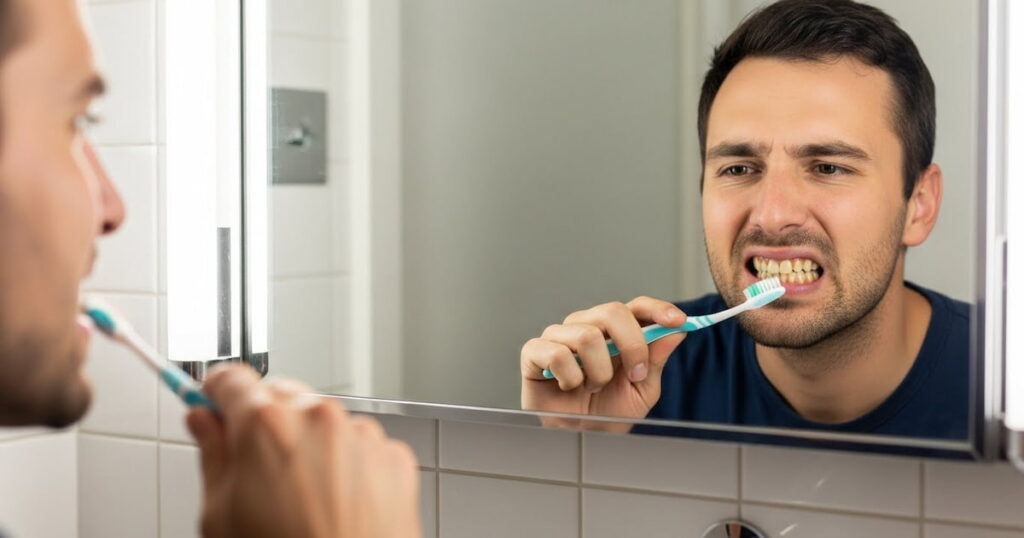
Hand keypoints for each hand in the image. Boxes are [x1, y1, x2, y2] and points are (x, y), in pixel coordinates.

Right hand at [187, 365, 421, 537]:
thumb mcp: (222, 515)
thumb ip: (213, 455)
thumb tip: (203, 423)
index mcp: (266, 426)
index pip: (231, 379)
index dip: (216, 394)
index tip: (213, 403)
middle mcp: (319, 418)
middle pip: (280, 395)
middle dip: (264, 421)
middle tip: (256, 467)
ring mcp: (362, 435)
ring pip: (324, 420)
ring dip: (310, 443)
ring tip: (302, 498)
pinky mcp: (394, 456)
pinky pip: (361, 445)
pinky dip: (348, 464)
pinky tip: (336, 503)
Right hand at [520, 297, 685, 429]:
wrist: (578, 440)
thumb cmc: (607, 414)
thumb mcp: (641, 390)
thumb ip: (655, 359)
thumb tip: (677, 331)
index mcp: (614, 332)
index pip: (636, 307)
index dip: (658, 309)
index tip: (679, 321)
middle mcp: (586, 326)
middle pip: (612, 311)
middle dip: (632, 346)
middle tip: (636, 375)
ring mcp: (559, 336)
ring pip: (586, 335)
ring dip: (598, 371)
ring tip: (592, 387)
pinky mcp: (534, 351)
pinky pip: (557, 354)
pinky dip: (570, 378)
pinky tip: (567, 387)